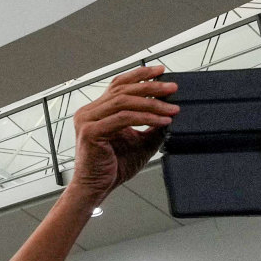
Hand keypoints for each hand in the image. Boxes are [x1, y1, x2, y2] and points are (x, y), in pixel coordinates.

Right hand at [69, 64, 176, 198]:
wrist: (97, 188)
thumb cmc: (113, 167)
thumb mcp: (140, 141)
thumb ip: (151, 125)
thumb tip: (171, 112)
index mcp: (96, 111)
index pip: (118, 85)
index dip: (139, 75)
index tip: (161, 72)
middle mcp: (88, 112)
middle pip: (123, 90)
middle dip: (151, 87)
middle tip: (173, 89)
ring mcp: (87, 121)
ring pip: (123, 102)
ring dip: (152, 103)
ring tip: (171, 109)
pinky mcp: (91, 132)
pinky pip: (123, 118)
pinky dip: (145, 118)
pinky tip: (161, 122)